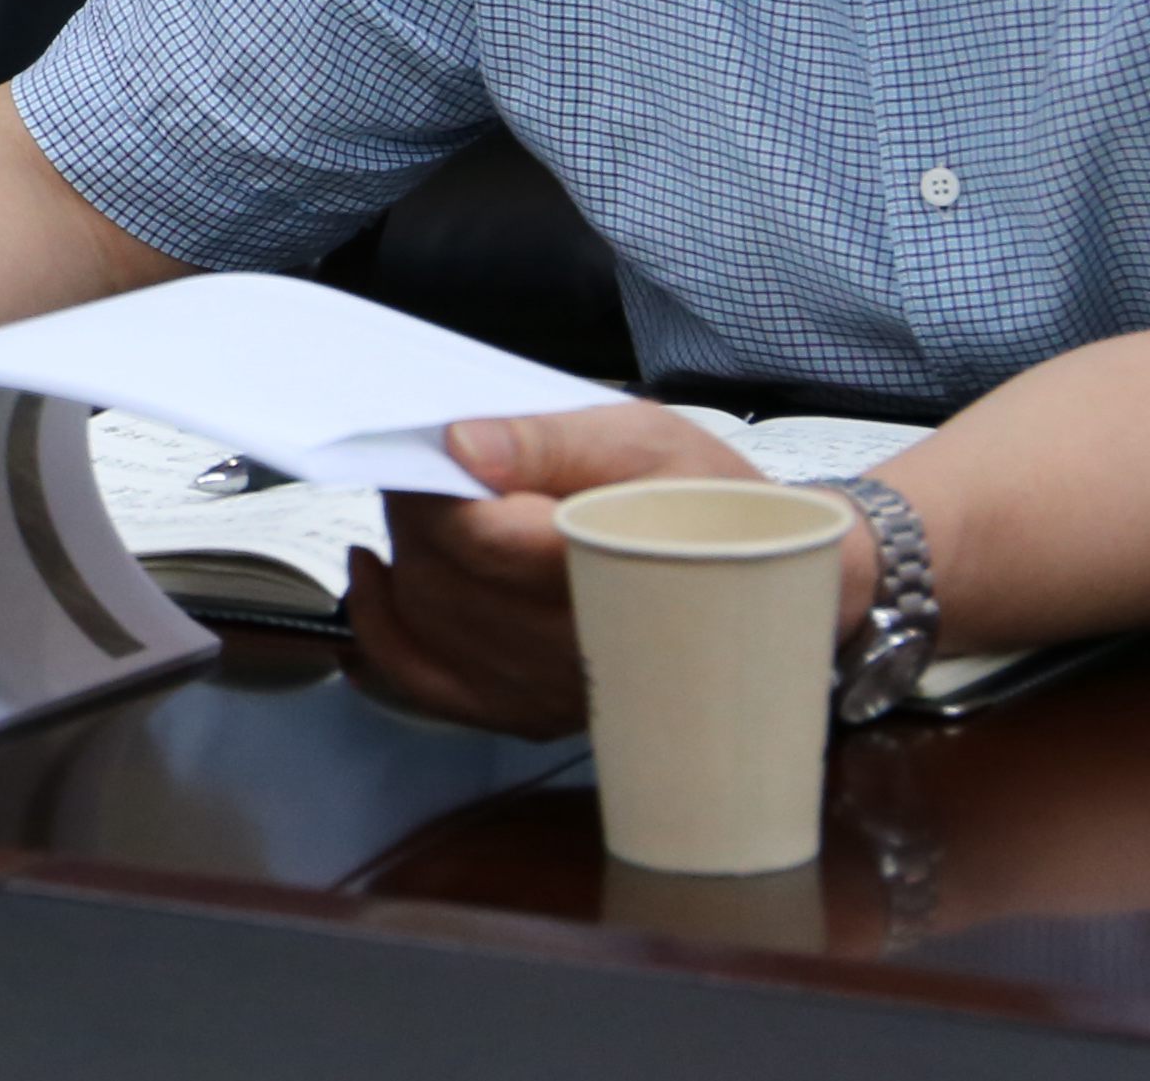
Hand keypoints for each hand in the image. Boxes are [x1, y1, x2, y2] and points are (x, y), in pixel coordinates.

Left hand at [348, 401, 785, 735]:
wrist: (773, 584)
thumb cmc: (712, 502)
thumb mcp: (644, 441)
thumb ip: (548, 439)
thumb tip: (459, 444)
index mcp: (602, 573)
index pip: (472, 537)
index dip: (431, 486)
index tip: (428, 445)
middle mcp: (571, 650)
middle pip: (441, 579)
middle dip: (414, 515)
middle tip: (421, 466)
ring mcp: (547, 692)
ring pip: (426, 627)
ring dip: (404, 562)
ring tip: (416, 509)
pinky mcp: (532, 711)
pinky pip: (428, 686)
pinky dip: (384, 634)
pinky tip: (376, 582)